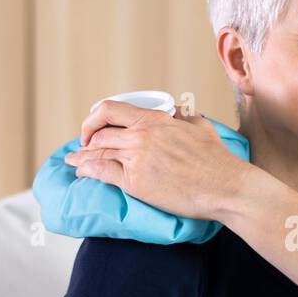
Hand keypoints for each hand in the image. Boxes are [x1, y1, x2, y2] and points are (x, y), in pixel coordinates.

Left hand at [64, 101, 249, 221]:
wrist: (225, 186)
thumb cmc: (217, 160)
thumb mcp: (200, 127)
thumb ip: (184, 116)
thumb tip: (179, 111)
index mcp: (155, 119)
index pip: (110, 110)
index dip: (94, 119)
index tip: (92, 128)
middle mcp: (141, 135)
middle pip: (100, 133)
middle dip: (85, 140)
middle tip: (81, 147)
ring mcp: (136, 158)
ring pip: (97, 153)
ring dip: (81, 157)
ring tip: (73, 161)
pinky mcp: (135, 182)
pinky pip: (102, 172)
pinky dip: (88, 171)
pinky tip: (82, 173)